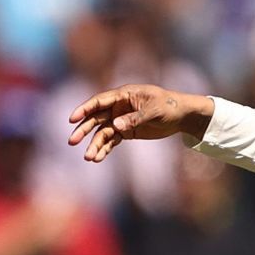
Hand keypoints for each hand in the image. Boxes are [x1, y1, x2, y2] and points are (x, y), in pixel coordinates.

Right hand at [67, 85, 214, 162]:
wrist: (182, 116)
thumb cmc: (169, 106)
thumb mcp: (154, 111)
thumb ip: (135, 118)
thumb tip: (115, 125)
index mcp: (123, 95)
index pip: (99, 101)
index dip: (84, 109)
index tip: (73, 119)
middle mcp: (118, 107)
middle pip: (96, 118)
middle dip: (83, 130)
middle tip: (72, 141)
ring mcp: (121, 120)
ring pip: (103, 133)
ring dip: (94, 144)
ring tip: (88, 158)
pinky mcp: (126, 132)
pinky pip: (112, 141)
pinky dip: (105, 149)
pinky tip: (98, 158)